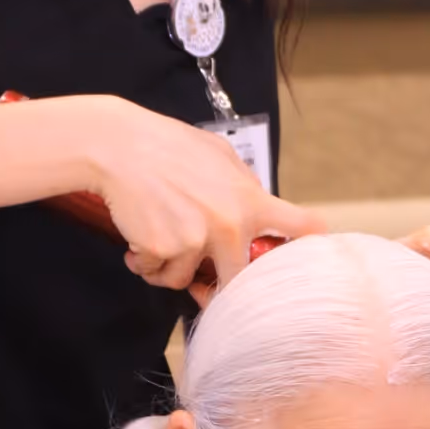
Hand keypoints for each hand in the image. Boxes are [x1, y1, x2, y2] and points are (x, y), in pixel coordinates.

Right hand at [86, 99, 324, 297]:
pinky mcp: (161, 251)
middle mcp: (228, 225)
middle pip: (238, 281)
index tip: (309, 262)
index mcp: (249, 200)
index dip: (311, 246)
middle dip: (216, 282)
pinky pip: (155, 272)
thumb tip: (258, 206)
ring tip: (156, 241)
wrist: (119, 147)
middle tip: (202, 276)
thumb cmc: (166, 146)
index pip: (300, 226)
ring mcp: (194, 241)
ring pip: (185, 279)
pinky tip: (137, 241)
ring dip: (170, 269)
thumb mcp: (219, 155)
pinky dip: (144, 262)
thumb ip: (243, 185)